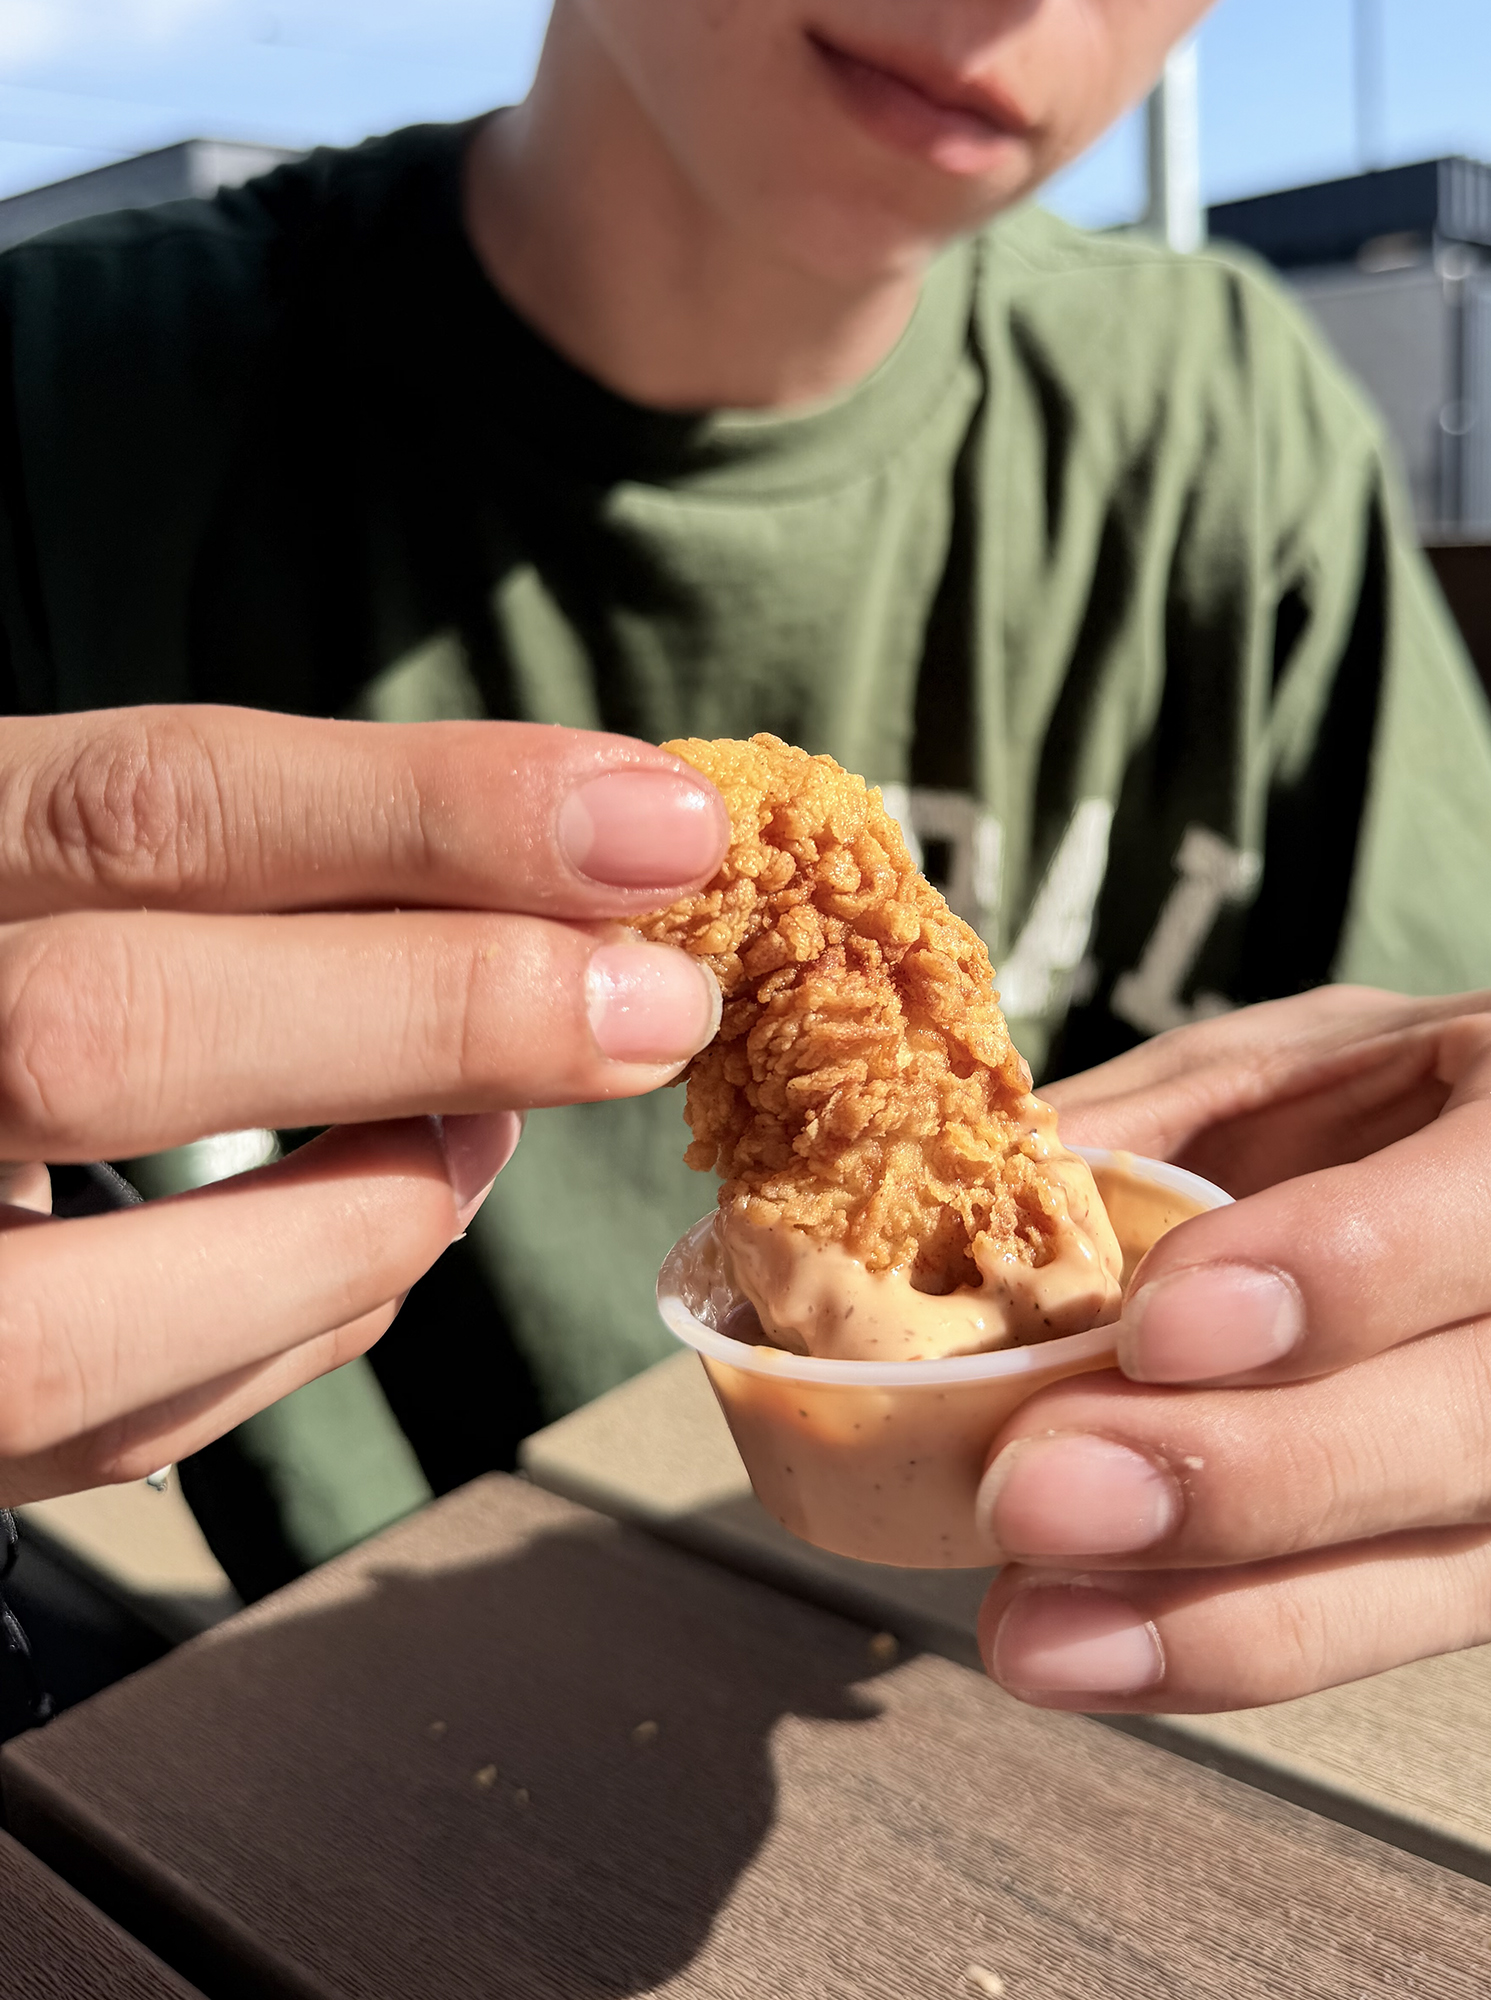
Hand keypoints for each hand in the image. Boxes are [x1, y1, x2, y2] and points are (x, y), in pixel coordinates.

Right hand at [0, 706, 725, 1504]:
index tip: (654, 819)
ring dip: (363, 1222)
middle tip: (656, 1004)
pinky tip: (378, 1231)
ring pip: (79, 1316)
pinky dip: (291, 1332)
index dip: (425, 810)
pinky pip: (100, 1433)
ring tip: (492, 1132)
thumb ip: (257, 878)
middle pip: (112, 1032)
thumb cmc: (0, 951)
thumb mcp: (72, 864)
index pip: (148, 804)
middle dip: (429, 1016)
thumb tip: (561, 911)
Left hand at [976, 985, 1490, 1712]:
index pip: (1484, 1214)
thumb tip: (976, 1200)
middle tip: (1037, 1493)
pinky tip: (1095, 1650)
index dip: (1326, 1275)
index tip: (1150, 1323)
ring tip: (1037, 1625)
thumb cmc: (1398, 1104)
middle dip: (1241, 1475)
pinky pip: (1387, 1623)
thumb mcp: (1291, 1063)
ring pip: (1441, 1569)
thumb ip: (1158, 1126)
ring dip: (1220, 1614)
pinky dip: (1226, 1644)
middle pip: (1469, 1427)